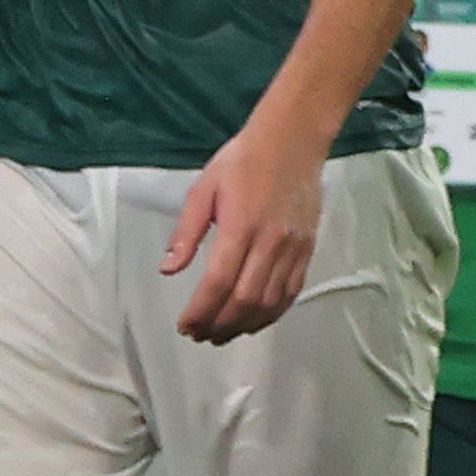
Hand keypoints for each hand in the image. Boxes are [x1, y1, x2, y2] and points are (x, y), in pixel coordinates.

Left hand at [163, 124, 327, 344]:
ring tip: (221, 334)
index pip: (219, 282)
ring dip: (243, 325)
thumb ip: (186, 232)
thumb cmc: (242, 161)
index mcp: (241, 226)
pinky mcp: (307, 250)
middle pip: (245, 300)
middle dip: (219, 324)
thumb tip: (168, 269)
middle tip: (198, 335)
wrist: (293, 141)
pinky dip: (271, 314)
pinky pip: (290, 292)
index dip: (200, 311)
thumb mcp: (203, 189)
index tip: (184, 325)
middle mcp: (270, 242)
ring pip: (269, 302)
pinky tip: (253, 321)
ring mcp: (293, 249)